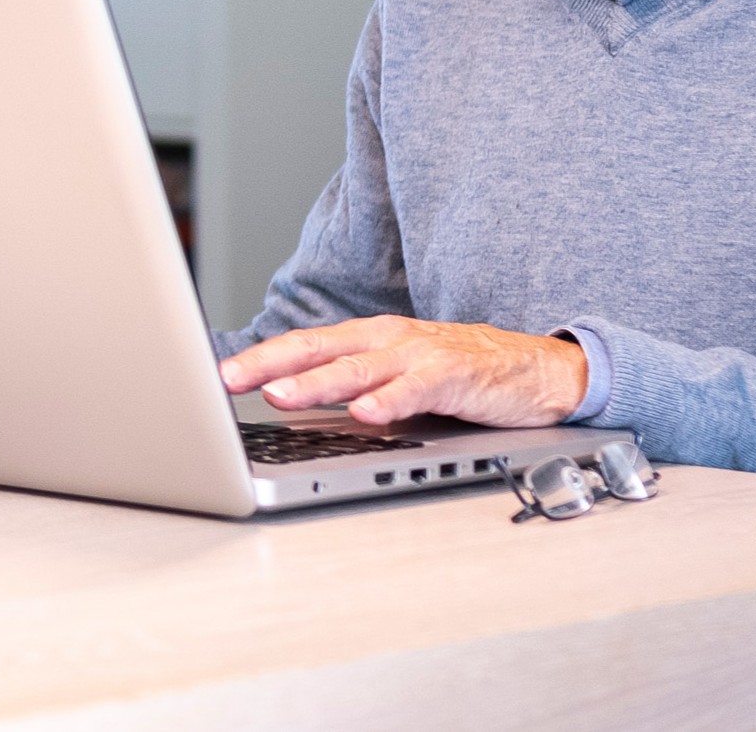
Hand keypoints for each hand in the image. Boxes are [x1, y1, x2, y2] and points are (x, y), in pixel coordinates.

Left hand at [218, 315, 587, 427]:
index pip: (303, 346)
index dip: (259, 358)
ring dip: (314, 382)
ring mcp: (420, 355)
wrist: (537, 370)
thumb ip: (352, 391)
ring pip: (357, 368)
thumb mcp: (398, 380)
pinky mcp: (454, 376)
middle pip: (317, 349)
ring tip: (278, 395)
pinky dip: (388, 402)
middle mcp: (388, 340)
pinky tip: (364, 415)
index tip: (217, 374)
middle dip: (268, 363)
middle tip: (227, 378)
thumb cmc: (462, 375)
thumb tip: (295, 410)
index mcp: (369, 339)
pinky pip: (415, 390)